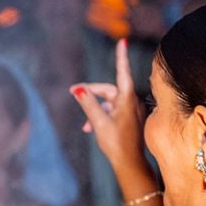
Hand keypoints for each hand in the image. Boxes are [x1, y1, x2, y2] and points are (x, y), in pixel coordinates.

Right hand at [71, 38, 151, 181]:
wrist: (130, 163)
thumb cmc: (116, 143)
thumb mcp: (98, 122)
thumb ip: (88, 103)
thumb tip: (78, 89)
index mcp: (127, 99)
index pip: (122, 72)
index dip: (120, 56)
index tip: (122, 41)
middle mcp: (132, 102)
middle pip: (109, 89)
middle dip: (92, 93)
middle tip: (73, 94)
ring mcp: (132, 111)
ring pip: (109, 102)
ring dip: (95, 109)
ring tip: (85, 125)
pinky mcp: (130, 119)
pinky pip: (113, 111)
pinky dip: (101, 116)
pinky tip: (91, 128)